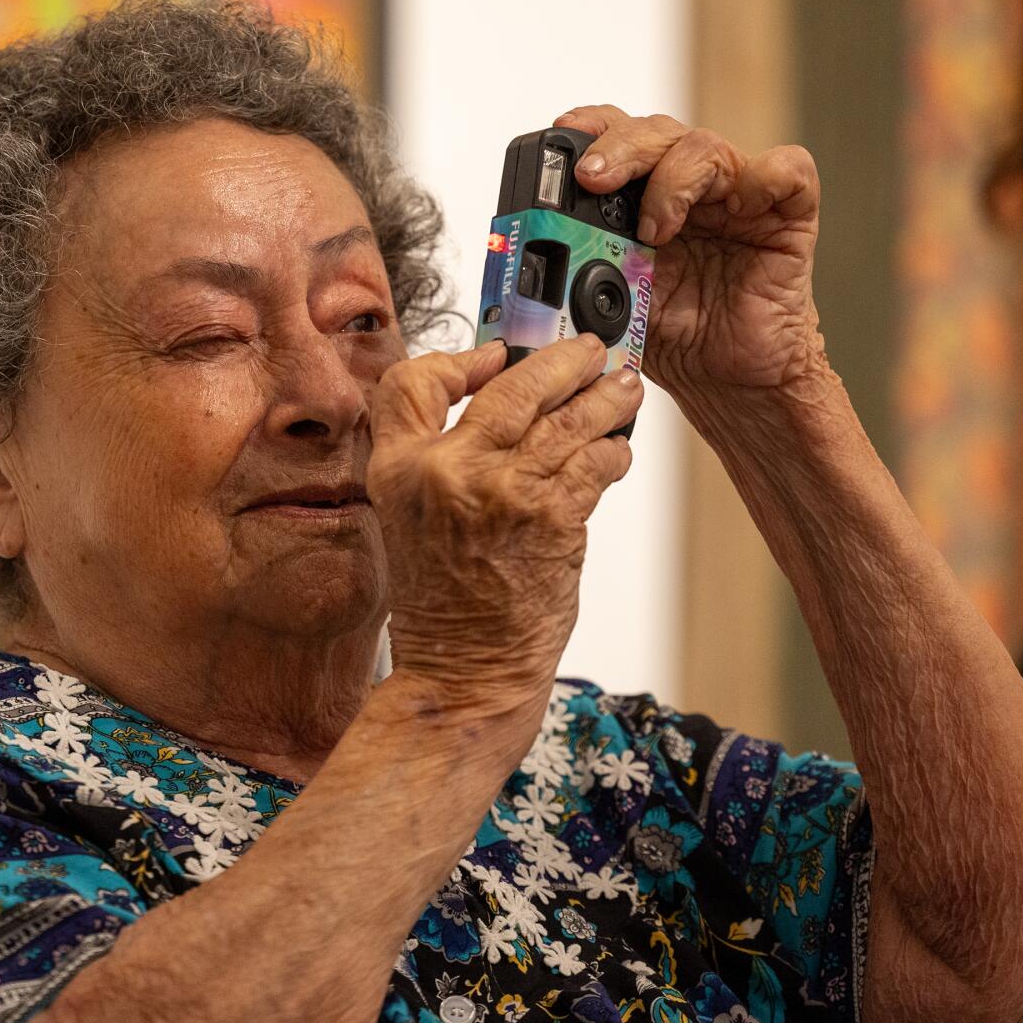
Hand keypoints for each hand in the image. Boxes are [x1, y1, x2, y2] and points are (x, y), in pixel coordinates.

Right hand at [369, 335, 642, 711]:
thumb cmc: (444, 601)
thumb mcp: (408, 516)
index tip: (494, 355)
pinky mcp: (552, 516)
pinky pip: (595, 463)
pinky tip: (618, 451)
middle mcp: (445, 471)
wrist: (464, 670)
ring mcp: (501, 490)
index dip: (458, 361)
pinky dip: (613, 453)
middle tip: (588, 353)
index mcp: (398, 469)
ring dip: (606, 399)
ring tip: (624, 389)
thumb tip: (502, 400)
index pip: (413, 382)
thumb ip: (437, 457)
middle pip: (511, 387)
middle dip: (561, 362)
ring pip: (567, 419)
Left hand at [555, 106, 825, 396]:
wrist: (726, 381)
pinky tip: (734, 210)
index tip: (559, 139)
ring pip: (705, 146)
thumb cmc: (674, 336)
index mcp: (639, 197)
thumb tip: (529, 260)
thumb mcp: (607, 300)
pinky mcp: (787, 215)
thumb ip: (577, 269)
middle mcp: (688, 187)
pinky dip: (761, 178)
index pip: (615, 137)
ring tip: (653, 230)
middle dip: (618, 147)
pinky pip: (787, 171)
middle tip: (592, 178)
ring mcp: (738, 197)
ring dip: (670, 179)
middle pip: (655, 131)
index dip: (589, 129)